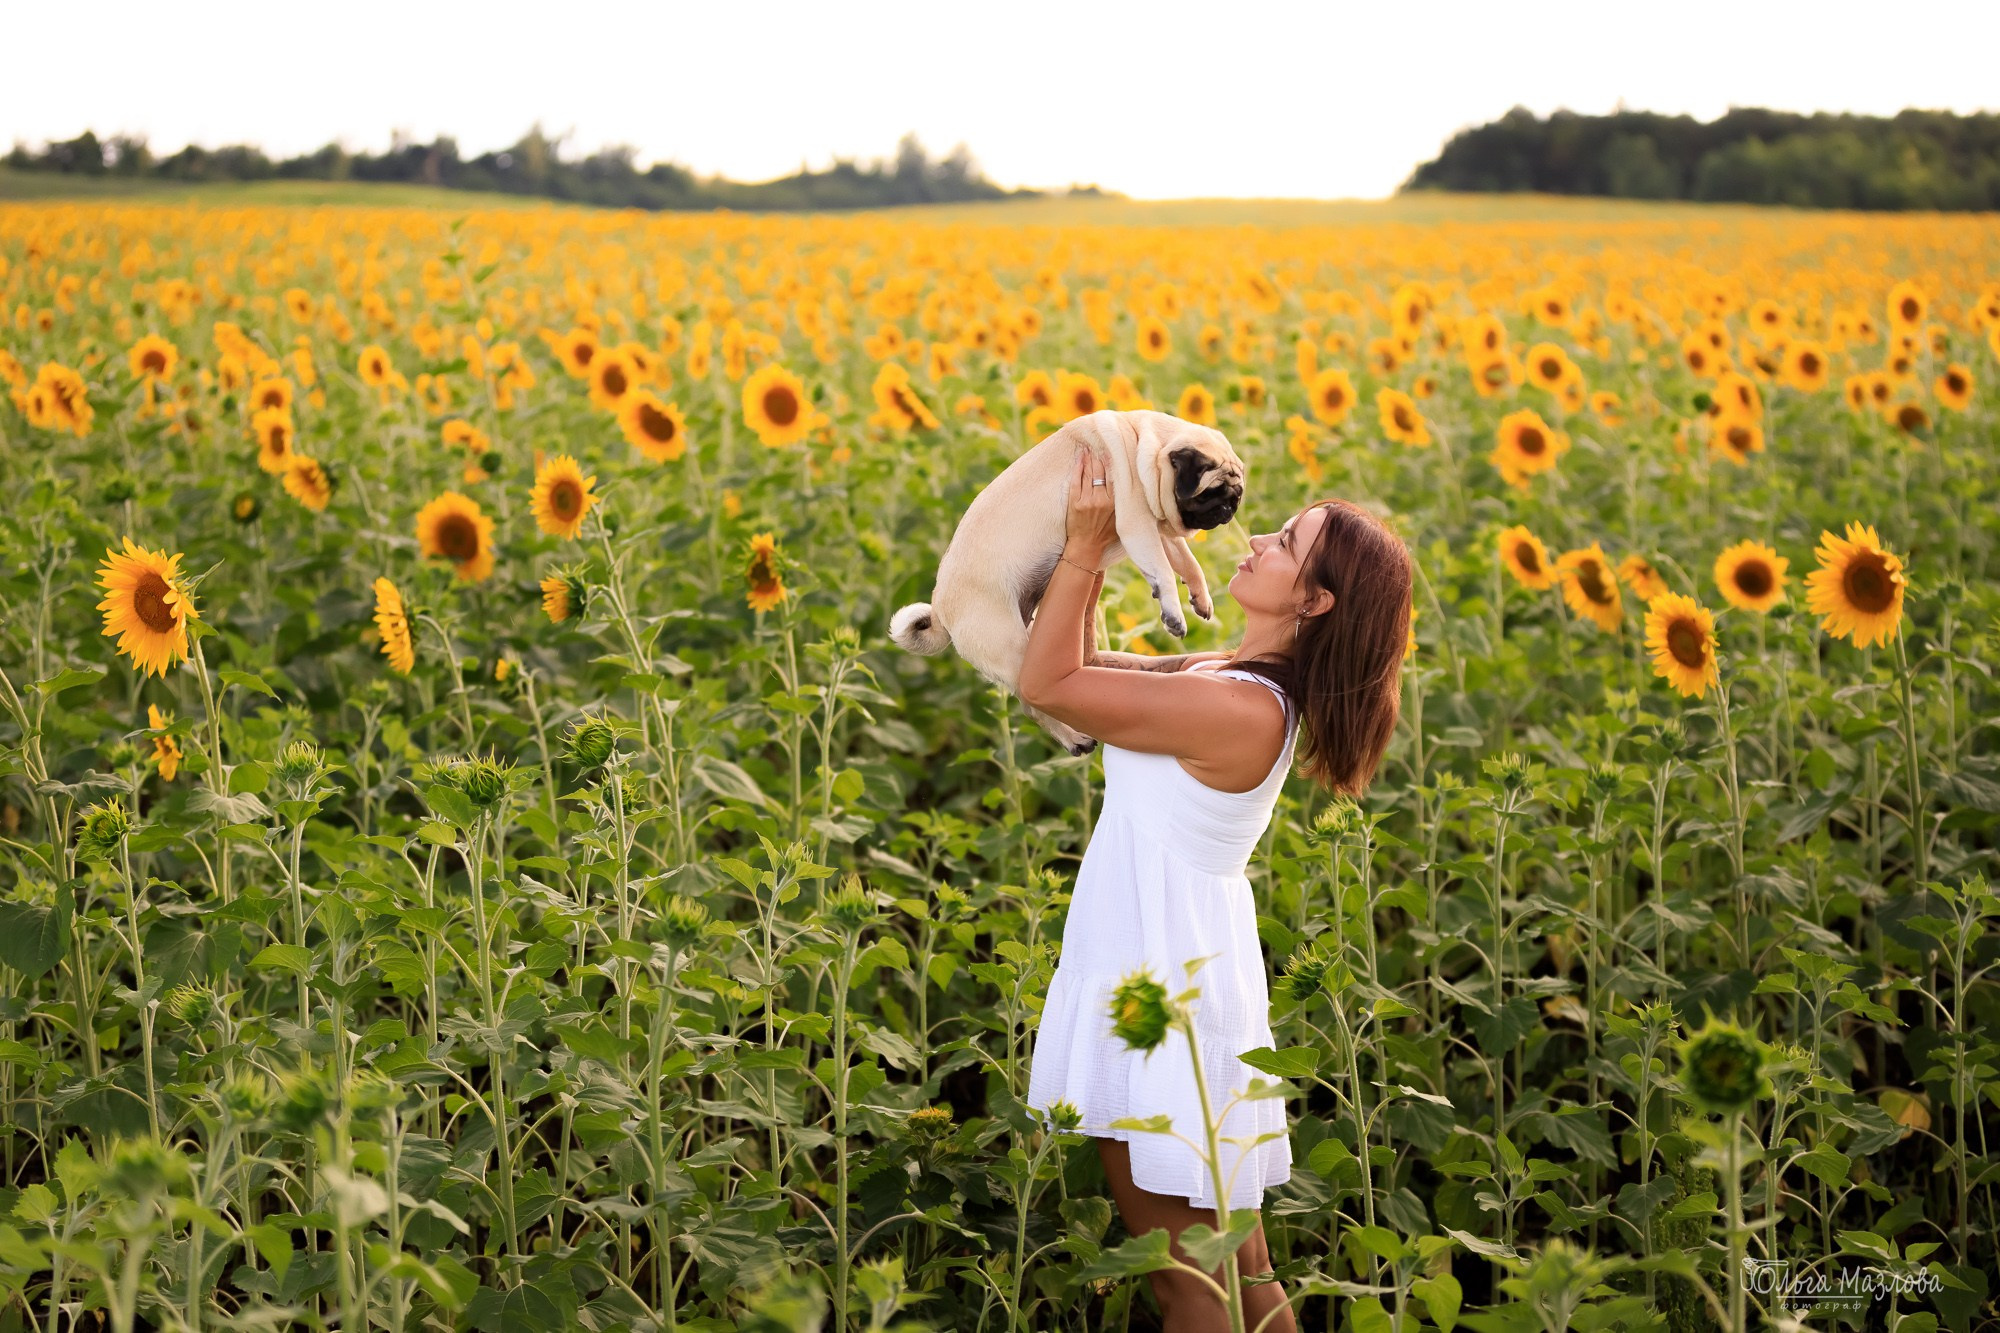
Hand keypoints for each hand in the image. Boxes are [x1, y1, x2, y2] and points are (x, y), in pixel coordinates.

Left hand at [1066, 445, 1117, 563]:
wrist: (1087, 548)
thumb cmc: (1107, 534)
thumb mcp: (1122, 517)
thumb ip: (1128, 501)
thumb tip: (1136, 482)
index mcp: (1116, 503)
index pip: (1116, 475)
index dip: (1116, 459)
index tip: (1117, 447)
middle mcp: (1102, 500)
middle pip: (1102, 470)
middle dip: (1102, 454)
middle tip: (1102, 441)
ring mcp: (1087, 500)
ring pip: (1090, 472)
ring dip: (1090, 457)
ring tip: (1091, 445)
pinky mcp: (1074, 502)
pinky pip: (1076, 479)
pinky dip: (1078, 466)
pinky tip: (1081, 456)